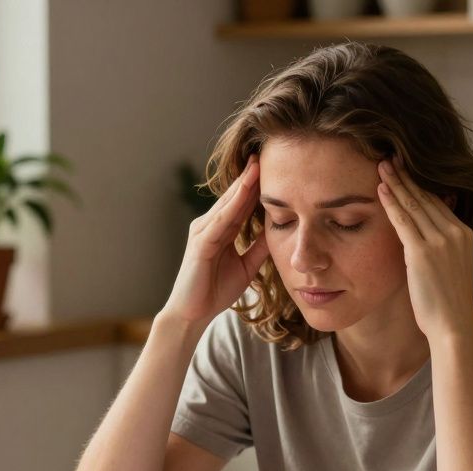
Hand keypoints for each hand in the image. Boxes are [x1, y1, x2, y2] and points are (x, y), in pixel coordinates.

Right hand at [160, 155, 269, 327]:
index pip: (241, 202)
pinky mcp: (200, 243)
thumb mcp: (246, 266)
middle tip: (268, 153)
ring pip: (227, 203)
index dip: (256, 185)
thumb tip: (280, 231)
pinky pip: (221, 220)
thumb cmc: (214, 291)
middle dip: (250, 176)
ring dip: (243, 184)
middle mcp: (209, 225)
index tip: (275, 167)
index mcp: (220, 230)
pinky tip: (245, 190)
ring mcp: (202, 232)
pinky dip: (233, 204)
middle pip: (233, 196)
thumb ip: (259, 248)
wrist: (192, 314)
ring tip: (258, 164)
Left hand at [377, 156, 472, 340]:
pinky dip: (391, 203)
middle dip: (407, 177)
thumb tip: (420, 239)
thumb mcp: (449, 269)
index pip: (438, 202)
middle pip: (426, 197)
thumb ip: (438, 248)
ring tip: (382, 165)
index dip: (420, 185)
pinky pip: (403, 221)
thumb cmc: (447, 305)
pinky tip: (380, 189)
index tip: (406, 170)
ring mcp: (441, 241)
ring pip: (414, 204)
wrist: (454, 326)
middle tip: (391, 157)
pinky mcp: (423, 252)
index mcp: (464, 234)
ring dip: (396, 183)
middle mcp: (455, 233)